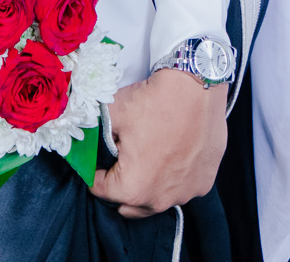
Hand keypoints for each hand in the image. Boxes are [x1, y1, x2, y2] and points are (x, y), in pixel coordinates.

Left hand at [90, 69, 228, 217]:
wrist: (198, 86)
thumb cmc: (155, 101)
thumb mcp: (111, 113)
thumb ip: (93, 134)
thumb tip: (86, 141)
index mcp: (132, 188)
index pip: (101, 190)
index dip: (95, 172)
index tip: (98, 161)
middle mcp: (158, 199)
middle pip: (128, 203)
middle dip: (121, 185)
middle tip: (122, 159)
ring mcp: (184, 193)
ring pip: (155, 198)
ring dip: (148, 184)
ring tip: (149, 155)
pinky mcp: (203, 183)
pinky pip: (180, 188)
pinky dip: (173, 178)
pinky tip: (173, 153)